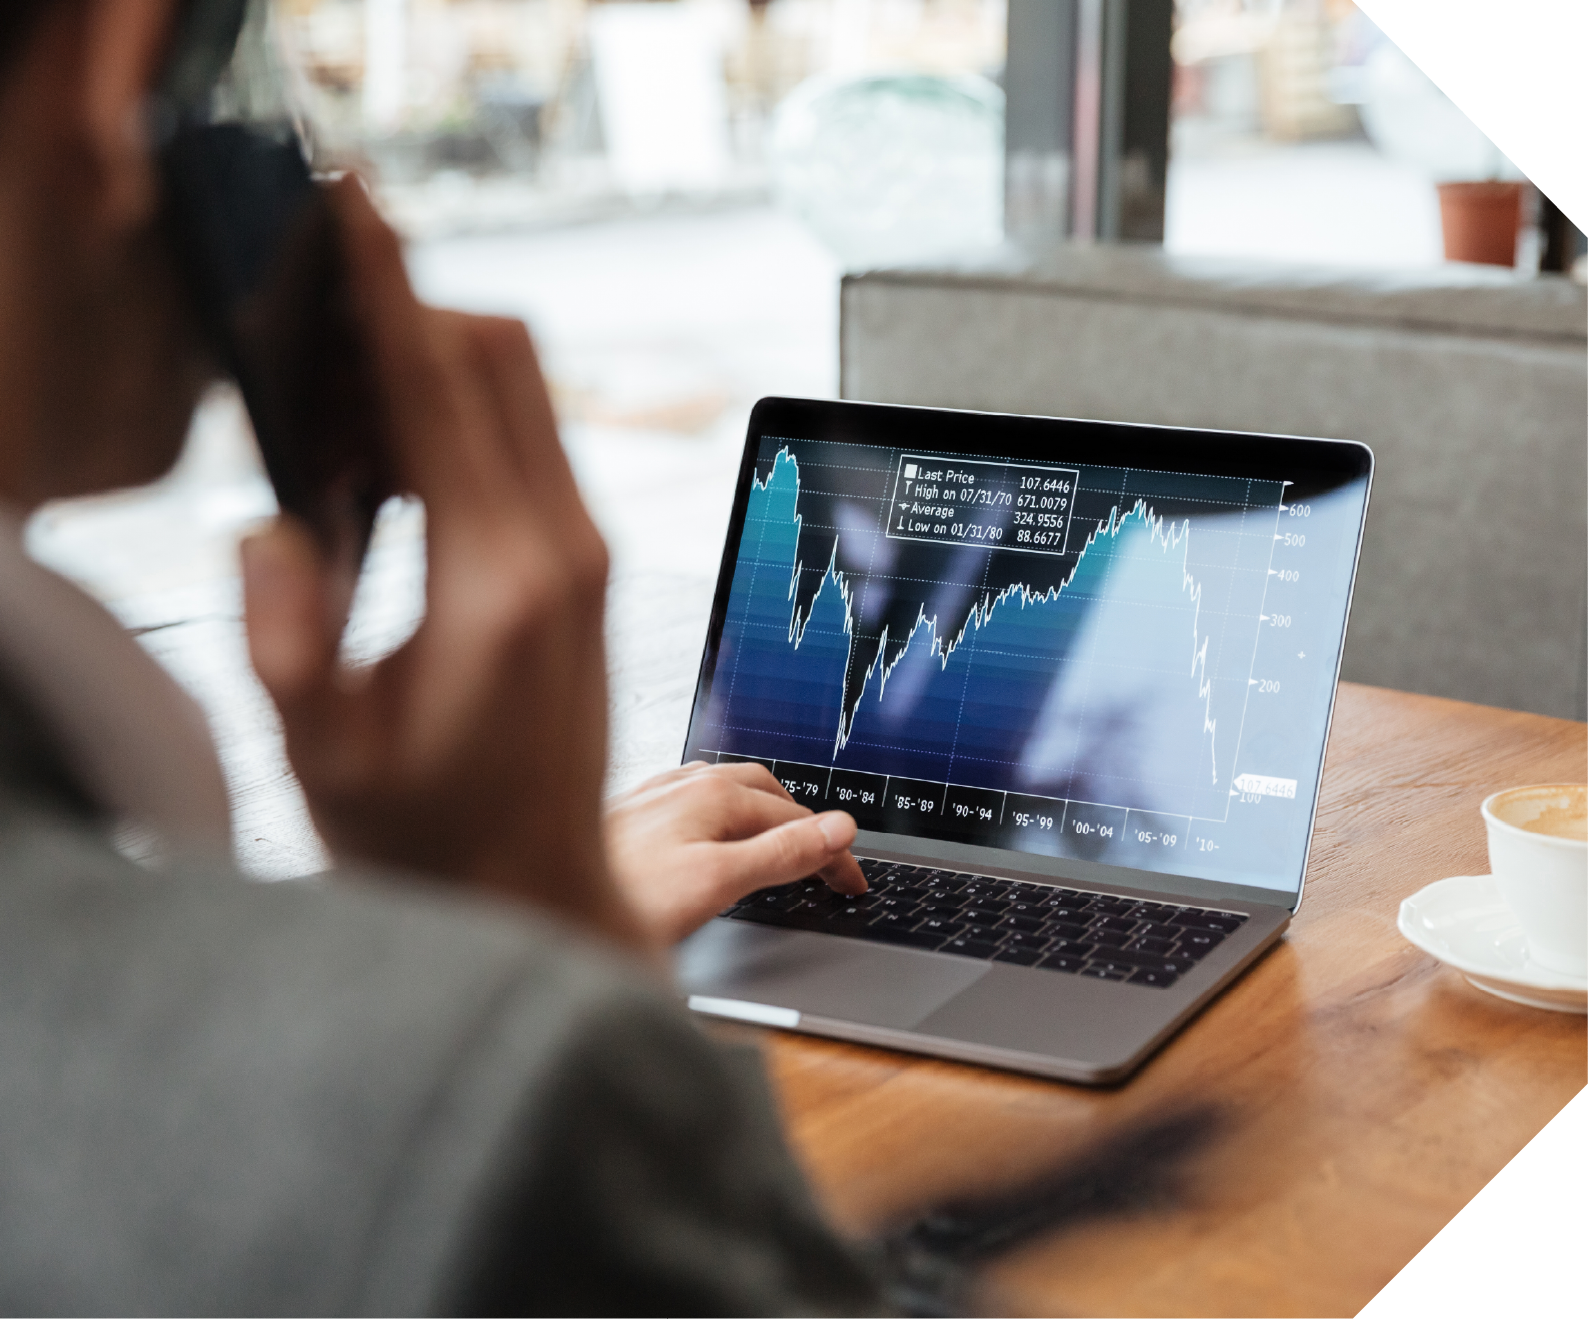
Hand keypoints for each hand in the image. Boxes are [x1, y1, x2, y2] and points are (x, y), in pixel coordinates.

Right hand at [241, 179, 644, 949]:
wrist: (537, 887)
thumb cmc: (433, 837)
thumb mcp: (321, 747)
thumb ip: (281, 624)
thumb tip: (272, 519)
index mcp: (497, 581)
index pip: (439, 384)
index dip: (385, 284)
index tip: (353, 207)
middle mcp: (562, 548)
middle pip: (501, 354)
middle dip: (406, 316)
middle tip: (317, 340)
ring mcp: (585, 552)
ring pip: (522, 389)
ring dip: (433, 369)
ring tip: (341, 433)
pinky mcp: (585, 565)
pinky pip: (530, 442)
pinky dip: (462, 419)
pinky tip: (393, 476)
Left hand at [605, 761, 866, 945]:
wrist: (536, 904)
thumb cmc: (617, 898)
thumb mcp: (716, 882)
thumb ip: (781, 854)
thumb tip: (838, 830)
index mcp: (712, 794)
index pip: (798, 817)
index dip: (833, 853)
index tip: (853, 884)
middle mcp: (683, 785)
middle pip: (764, 794)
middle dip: (802, 824)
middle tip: (827, 865)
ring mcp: (654, 798)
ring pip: (725, 793)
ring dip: (760, 815)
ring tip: (780, 843)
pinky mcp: (629, 818)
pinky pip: (691, 804)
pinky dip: (720, 819)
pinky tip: (706, 839)